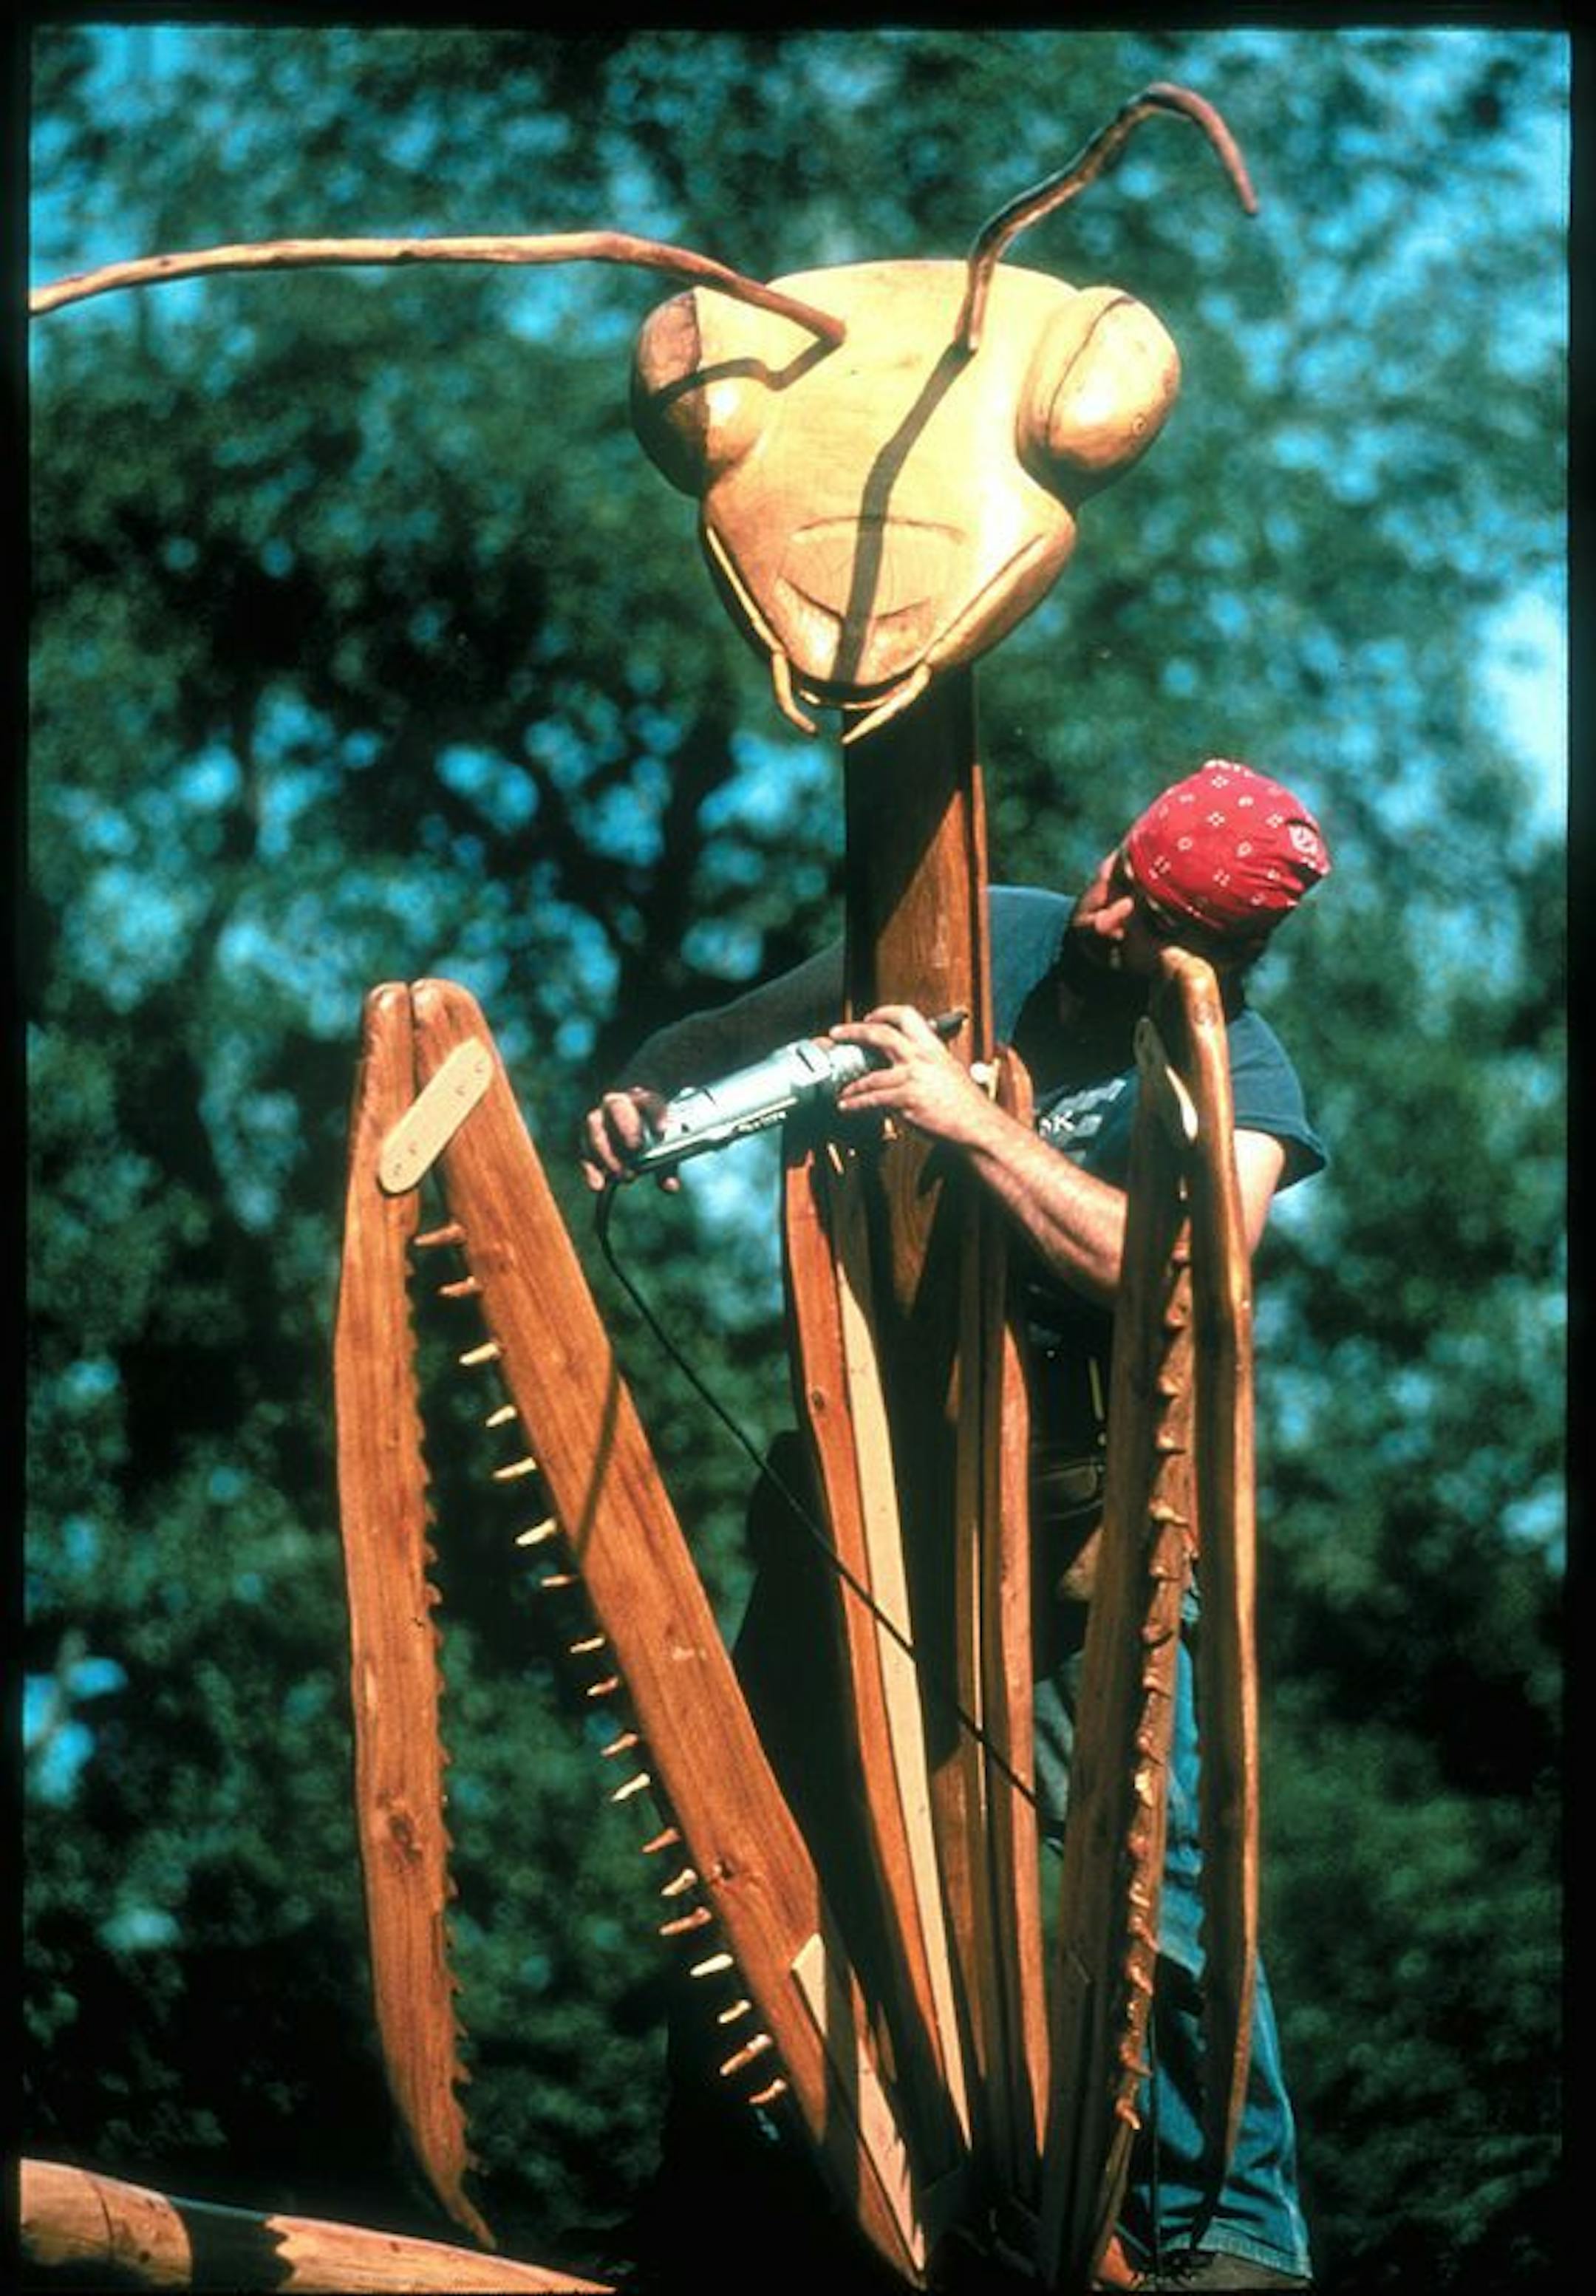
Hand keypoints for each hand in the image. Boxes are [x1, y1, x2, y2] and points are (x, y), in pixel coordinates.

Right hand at [579, 1086, 679, 1191]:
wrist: (628, 1129)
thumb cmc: (648, 1133)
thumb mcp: (661, 1145)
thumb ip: (668, 1162)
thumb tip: (670, 1186)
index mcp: (641, 1098)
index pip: (650, 1100)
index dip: (656, 1113)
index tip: (662, 1130)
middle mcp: (616, 1103)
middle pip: (617, 1107)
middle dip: (626, 1126)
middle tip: (635, 1146)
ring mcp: (598, 1119)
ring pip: (595, 1129)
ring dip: (608, 1153)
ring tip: (625, 1175)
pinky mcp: (586, 1140)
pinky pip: (584, 1152)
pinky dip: (590, 1170)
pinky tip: (598, 1185)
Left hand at [829, 1005, 994, 1147]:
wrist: (978, 1125)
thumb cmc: (966, 1105)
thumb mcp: (950, 1073)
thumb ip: (928, 1066)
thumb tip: (908, 1068)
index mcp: (933, 1048)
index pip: (907, 1016)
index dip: (885, 1013)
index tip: (870, 1017)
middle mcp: (921, 1058)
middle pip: (880, 1034)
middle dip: (854, 1031)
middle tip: (837, 1033)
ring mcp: (912, 1078)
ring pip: (871, 1076)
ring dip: (852, 1085)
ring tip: (843, 1091)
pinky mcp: (906, 1100)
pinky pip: (873, 1100)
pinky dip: (856, 1103)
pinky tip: (848, 1106)